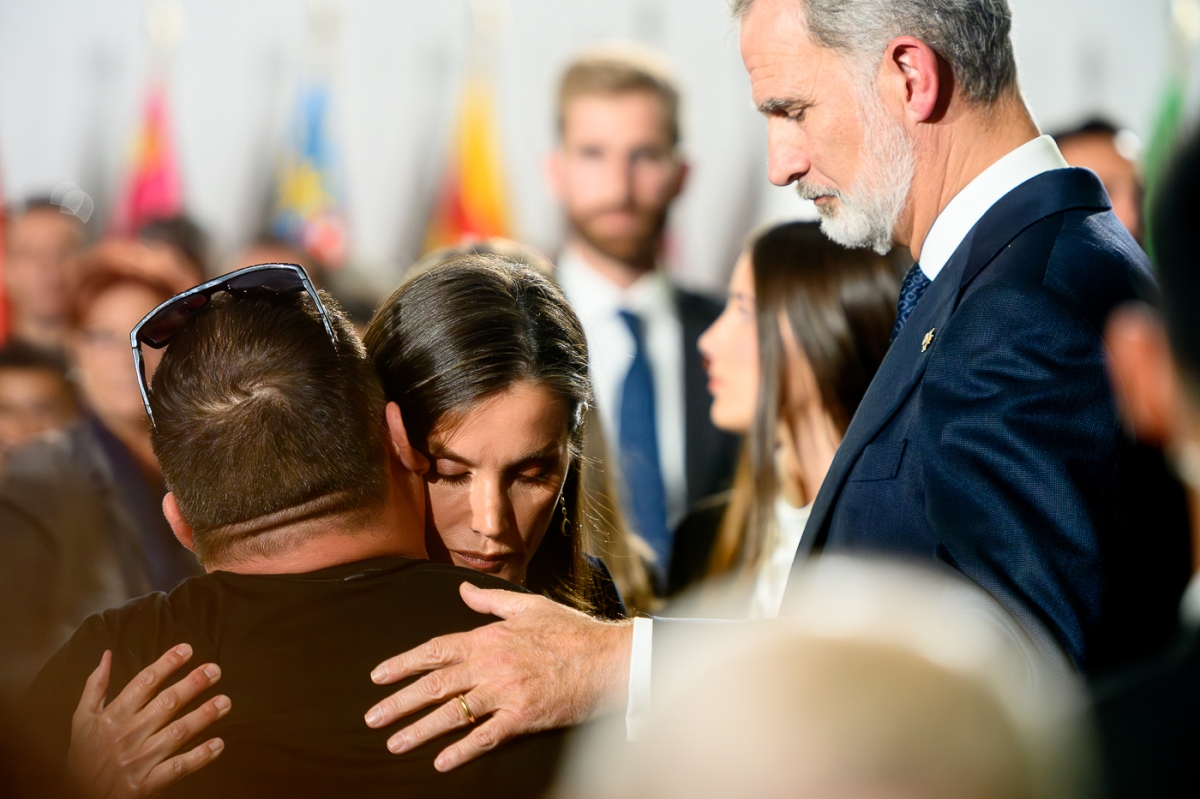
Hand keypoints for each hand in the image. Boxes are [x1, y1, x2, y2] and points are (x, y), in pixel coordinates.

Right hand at [68, 644, 230, 798]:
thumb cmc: (83, 757)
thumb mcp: (82, 720)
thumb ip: (95, 687)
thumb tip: (107, 655)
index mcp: (112, 717)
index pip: (144, 683)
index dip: (167, 664)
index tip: (187, 649)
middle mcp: (128, 735)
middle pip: (166, 704)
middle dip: (192, 685)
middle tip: (215, 670)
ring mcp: (139, 760)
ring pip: (177, 733)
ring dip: (203, 716)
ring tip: (225, 702)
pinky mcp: (146, 784)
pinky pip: (177, 768)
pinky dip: (199, 757)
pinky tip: (218, 744)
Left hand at [364, 582, 632, 770]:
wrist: (607, 658)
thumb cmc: (570, 630)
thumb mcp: (528, 605)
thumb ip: (490, 601)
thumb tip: (461, 591)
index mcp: (488, 638)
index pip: (435, 651)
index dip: (403, 664)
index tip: (378, 677)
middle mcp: (490, 665)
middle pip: (434, 685)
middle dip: (399, 702)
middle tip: (372, 717)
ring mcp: (504, 693)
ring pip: (452, 713)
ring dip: (419, 730)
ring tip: (394, 744)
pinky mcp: (522, 717)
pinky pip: (484, 737)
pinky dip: (461, 750)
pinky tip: (441, 763)